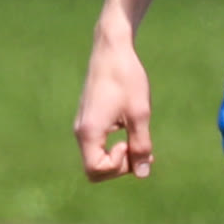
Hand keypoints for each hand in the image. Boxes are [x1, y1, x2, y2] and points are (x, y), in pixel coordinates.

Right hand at [74, 28, 153, 179]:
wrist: (112, 49)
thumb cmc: (126, 78)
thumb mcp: (139, 114)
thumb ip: (141, 146)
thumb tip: (143, 174)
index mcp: (89, 131)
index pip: (95, 170)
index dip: (116, 167)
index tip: (129, 143)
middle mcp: (80, 131)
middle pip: (94, 169)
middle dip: (119, 166)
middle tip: (141, 149)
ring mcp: (83, 125)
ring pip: (96, 157)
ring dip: (119, 156)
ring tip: (139, 140)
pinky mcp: (88, 119)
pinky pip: (98, 145)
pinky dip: (114, 146)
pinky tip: (131, 131)